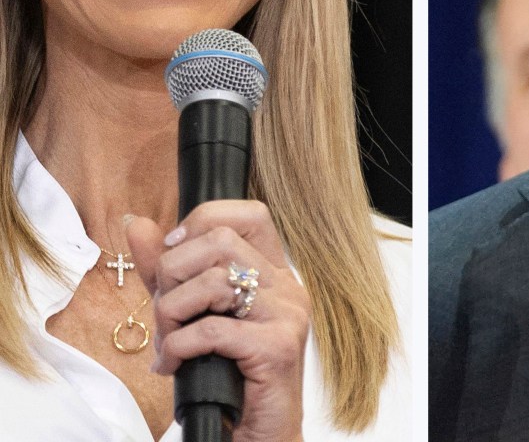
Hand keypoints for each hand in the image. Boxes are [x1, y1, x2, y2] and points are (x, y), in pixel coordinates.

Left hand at [126, 200, 308, 441]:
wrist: (256, 440)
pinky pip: (213, 330)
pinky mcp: (278, 349)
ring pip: (215, 281)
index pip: (250, 214)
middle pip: (222, 242)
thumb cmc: (225, 381)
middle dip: (174, 273)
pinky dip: (180, 346)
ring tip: (166, 345)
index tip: (172, 251)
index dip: (204, 220)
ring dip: (172, 314)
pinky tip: (172, 366)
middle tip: (163, 312)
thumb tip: (135, 225)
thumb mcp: (190, 318)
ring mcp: (287, 316)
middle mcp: (287, 287)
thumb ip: (167, 272)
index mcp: (274, 274)